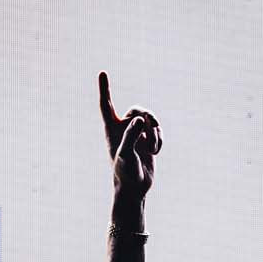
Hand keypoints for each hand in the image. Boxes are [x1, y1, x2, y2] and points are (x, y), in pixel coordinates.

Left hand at [99, 72, 159, 199]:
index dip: (105, 89)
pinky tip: (155, 152)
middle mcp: (123, 128)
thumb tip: (139, 119)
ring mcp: (137, 134)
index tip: (102, 73)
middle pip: (137, 109)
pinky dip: (159, 140)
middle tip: (151, 128)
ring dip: (155, 133)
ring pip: (150, 120)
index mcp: (111, 129)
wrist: (135, 188)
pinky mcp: (148, 140)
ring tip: (152, 149)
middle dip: (147, 117)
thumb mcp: (126, 155)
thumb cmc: (125, 173)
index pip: (106, 105)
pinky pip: (158, 131)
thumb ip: (131, 136)